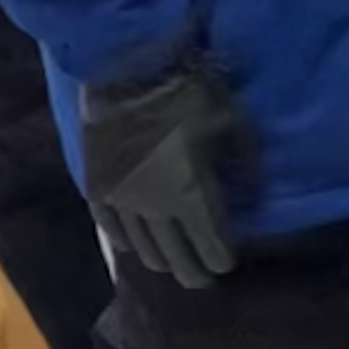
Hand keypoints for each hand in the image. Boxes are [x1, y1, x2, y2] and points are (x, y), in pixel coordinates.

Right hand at [81, 60, 251, 289]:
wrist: (128, 69)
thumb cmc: (188, 92)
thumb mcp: (233, 122)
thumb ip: (244, 161)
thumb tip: (251, 189)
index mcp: (192, 195)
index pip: (210, 244)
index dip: (220, 259)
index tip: (227, 265)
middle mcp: (155, 208)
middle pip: (175, 256)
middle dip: (192, 271)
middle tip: (203, 278)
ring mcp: (122, 201)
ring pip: (142, 248)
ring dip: (160, 260)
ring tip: (173, 265)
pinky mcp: (97, 187)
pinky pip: (109, 228)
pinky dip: (123, 242)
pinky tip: (130, 248)